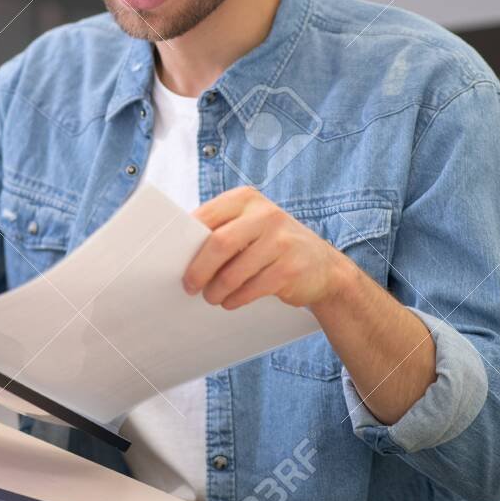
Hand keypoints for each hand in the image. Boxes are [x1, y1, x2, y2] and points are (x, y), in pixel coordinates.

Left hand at [183, 186, 352, 310]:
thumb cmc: (273, 245)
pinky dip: (235, 299)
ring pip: (233, 272)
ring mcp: (281, 241)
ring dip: (216, 290)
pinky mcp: (290, 268)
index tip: (174, 260)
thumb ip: (222, 230)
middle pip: (218, 243)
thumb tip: (180, 252)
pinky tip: (231, 301)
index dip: (186, 240)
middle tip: (190, 286)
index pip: (207, 216)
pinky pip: (251, 289)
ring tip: (212, 297)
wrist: (324, 267)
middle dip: (199, 269)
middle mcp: (266, 214)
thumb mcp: (251, 226)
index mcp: (247, 199)